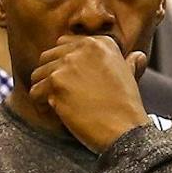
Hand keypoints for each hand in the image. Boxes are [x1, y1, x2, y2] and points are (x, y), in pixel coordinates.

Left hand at [29, 34, 149, 153]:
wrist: (125, 129)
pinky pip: (34, 92)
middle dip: (49, 77)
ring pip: (38, 75)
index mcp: (100, 43)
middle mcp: (83, 48)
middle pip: (47, 57)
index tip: (73, 82)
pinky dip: (41, 105)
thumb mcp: (129, 76)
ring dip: (44, 91)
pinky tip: (55, 112)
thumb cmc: (126, 107)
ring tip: (58, 105)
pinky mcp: (56, 83)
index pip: (64, 44)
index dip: (63, 65)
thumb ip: (127, 62)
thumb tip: (137, 56)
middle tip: (61, 95)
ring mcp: (68, 64)